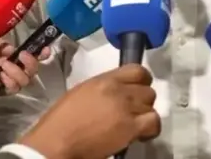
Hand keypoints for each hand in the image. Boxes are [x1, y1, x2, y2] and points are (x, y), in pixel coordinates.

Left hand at [0, 39, 41, 94]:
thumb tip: (9, 48)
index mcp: (8, 54)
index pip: (31, 54)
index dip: (41, 53)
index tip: (45, 48)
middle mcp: (10, 67)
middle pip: (32, 69)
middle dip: (32, 62)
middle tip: (22, 55)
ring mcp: (5, 79)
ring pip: (25, 80)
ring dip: (18, 71)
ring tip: (4, 65)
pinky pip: (13, 89)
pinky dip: (10, 81)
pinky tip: (1, 75)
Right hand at [18, 64, 160, 158]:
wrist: (57, 141)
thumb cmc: (62, 120)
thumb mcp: (81, 92)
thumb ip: (103, 88)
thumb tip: (117, 92)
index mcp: (104, 80)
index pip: (137, 70)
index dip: (142, 81)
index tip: (137, 89)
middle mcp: (118, 90)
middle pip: (147, 89)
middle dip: (142, 101)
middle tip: (133, 112)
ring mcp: (126, 108)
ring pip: (151, 105)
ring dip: (144, 115)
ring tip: (134, 124)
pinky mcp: (130, 128)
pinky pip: (153, 122)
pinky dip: (150, 128)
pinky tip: (140, 134)